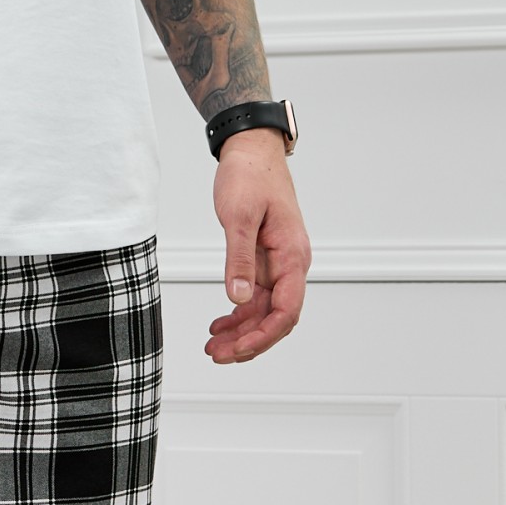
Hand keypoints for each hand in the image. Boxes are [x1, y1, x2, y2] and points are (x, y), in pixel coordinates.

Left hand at [206, 131, 310, 363]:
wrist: (251, 149)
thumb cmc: (249, 176)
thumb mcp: (239, 216)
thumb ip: (239, 258)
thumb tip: (240, 299)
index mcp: (292, 255)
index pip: (286, 310)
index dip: (263, 335)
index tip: (237, 350)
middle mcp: (290, 263)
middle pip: (276, 316)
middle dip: (249, 341)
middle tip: (216, 355)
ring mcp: (278, 261)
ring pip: (265, 309)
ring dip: (242, 330)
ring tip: (213, 346)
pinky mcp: (264, 257)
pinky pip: (256, 294)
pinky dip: (240, 311)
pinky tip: (221, 322)